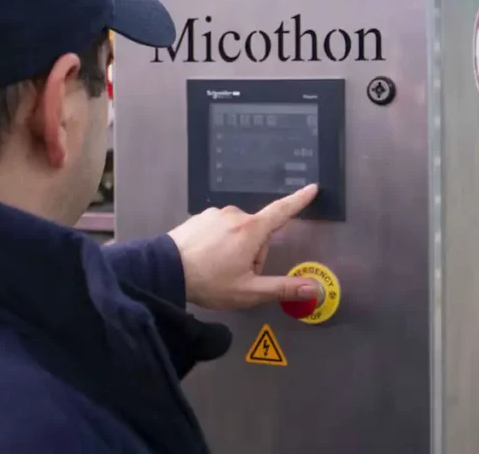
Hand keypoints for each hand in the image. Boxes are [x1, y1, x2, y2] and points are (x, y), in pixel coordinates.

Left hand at [167, 184, 319, 310]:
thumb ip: (283, 288)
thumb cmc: (209, 282)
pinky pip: (218, 229)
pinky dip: (217, 243)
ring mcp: (215, 214)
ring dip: (235, 248)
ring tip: (217, 269)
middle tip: (236, 276)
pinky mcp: (199, 218)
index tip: (312, 188)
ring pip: (237, 232)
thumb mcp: (249, 291)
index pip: (282, 211)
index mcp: (251, 229)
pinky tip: (205, 260)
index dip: (300, 200)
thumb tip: (313, 288)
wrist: (165, 270)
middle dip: (253, 253)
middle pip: (257, 233)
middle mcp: (235, 214)